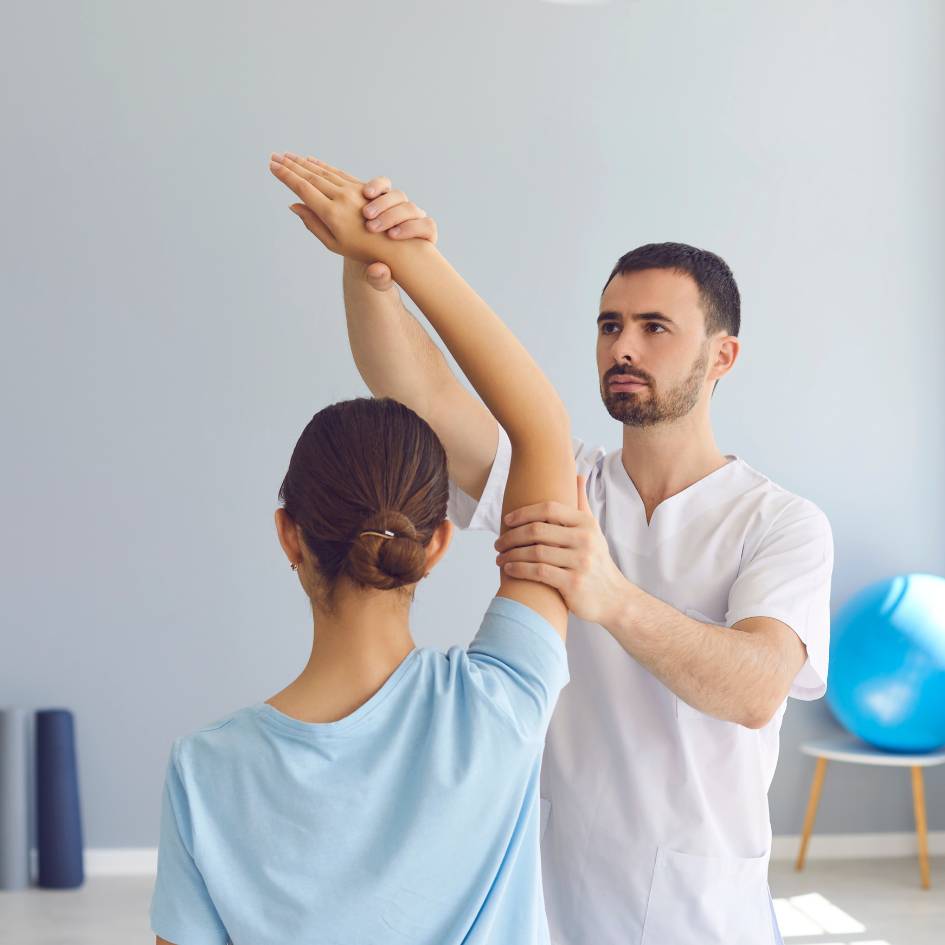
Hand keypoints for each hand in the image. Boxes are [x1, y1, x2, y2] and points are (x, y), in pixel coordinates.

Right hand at [269, 152, 413, 266]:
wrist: (394, 245)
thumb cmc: (361, 250)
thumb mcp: (333, 243)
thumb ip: (312, 223)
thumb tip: (294, 205)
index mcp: (332, 214)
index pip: (303, 189)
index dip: (285, 176)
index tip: (272, 166)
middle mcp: (342, 198)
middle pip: (311, 177)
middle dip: (290, 166)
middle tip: (274, 156)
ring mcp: (354, 191)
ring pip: (324, 172)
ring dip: (304, 163)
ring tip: (288, 156)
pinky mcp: (362, 187)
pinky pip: (338, 173)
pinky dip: (322, 166)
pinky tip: (311, 161)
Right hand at [359, 174, 437, 290]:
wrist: (359, 256)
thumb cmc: (375, 270)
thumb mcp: (377, 279)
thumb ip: (380, 279)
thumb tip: (379, 271)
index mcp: (421, 238)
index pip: (427, 226)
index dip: (413, 228)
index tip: (393, 236)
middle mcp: (412, 218)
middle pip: (411, 209)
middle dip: (393, 216)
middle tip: (373, 227)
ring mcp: (397, 205)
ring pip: (398, 196)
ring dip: (383, 203)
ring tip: (366, 214)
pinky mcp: (381, 196)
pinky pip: (383, 185)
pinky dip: (376, 186)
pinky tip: (365, 193)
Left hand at [493, 474, 628, 625]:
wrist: (614, 598)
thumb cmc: (596, 561)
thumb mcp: (594, 530)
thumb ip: (582, 503)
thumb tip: (578, 475)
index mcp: (586, 523)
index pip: (549, 508)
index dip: (524, 512)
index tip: (507, 520)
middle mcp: (585, 539)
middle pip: (537, 530)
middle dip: (511, 536)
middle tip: (498, 543)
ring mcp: (579, 561)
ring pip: (535, 551)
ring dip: (511, 554)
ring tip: (499, 557)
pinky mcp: (572, 583)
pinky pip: (538, 572)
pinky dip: (519, 569)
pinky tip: (509, 569)